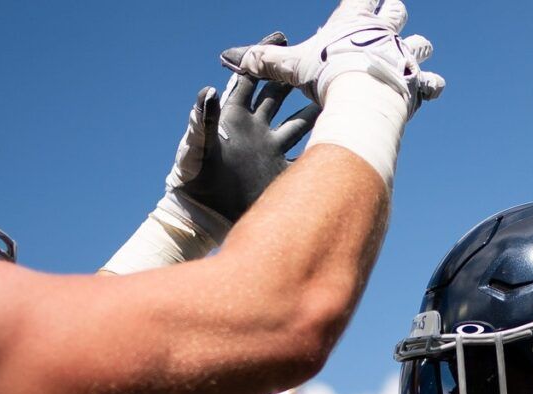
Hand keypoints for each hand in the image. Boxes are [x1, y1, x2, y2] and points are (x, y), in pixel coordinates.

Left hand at [168, 37, 320, 229]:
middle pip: (280, 97)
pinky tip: (338, 143)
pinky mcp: (280, 174)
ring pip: (299, 124)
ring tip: (335, 98)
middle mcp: (257, 130)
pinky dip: (320, 152)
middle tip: (315, 65)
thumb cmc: (195, 180)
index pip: (251, 81)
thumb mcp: (198, 148)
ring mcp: (271, 151)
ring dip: (315, 112)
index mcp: (236, 119)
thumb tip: (208, 90)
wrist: (205, 215)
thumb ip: (204, 120)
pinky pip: (305, 159)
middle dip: (295, 79)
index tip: (280, 38)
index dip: (264, 58)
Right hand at [221, 0, 442, 110]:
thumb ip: (265, 61)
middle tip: (393, 12)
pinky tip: (433, 86)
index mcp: (354, 22)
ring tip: (419, 48)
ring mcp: (404, 55)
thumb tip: (232, 59)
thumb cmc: (327, 76)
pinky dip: (431, 84)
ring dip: (419, 46)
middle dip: (393, 12)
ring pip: (420, 43)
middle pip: (395, 11)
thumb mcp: (292, 66)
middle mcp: (384, 33)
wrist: (363, 98)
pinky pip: (431, 81)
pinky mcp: (417, 81)